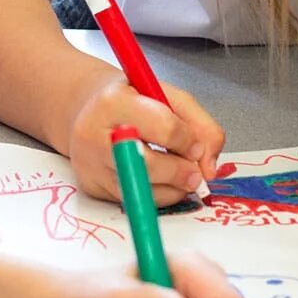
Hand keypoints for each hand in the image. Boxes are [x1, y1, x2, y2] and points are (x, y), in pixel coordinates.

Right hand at [68, 73, 224, 206]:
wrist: (87, 108)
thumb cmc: (132, 100)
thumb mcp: (167, 96)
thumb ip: (200, 125)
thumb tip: (210, 168)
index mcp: (114, 102)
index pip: (163, 127)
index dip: (189, 141)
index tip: (196, 145)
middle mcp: (93, 134)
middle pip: (149, 165)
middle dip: (182, 172)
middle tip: (195, 172)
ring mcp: (90, 164)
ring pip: (141, 190)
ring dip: (172, 189)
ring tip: (179, 176)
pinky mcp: (92, 187)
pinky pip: (133, 201)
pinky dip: (155, 196)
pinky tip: (159, 181)